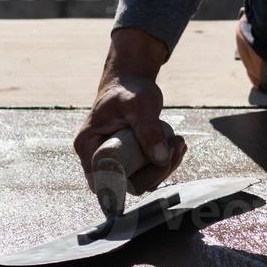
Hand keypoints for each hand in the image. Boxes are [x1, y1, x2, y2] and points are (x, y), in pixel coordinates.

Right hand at [74, 28, 186, 194]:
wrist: (131, 82)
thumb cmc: (129, 90)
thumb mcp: (138, 105)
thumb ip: (148, 130)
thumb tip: (161, 159)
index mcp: (88, 146)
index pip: (103, 180)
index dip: (128, 184)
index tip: (156, 169)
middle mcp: (98, 159)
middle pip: (126, 184)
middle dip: (156, 171)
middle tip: (176, 146)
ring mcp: (116, 162)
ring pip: (141, 181)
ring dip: (165, 168)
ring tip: (178, 141)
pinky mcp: (131, 162)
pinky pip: (148, 173)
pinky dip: (166, 163)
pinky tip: (176, 144)